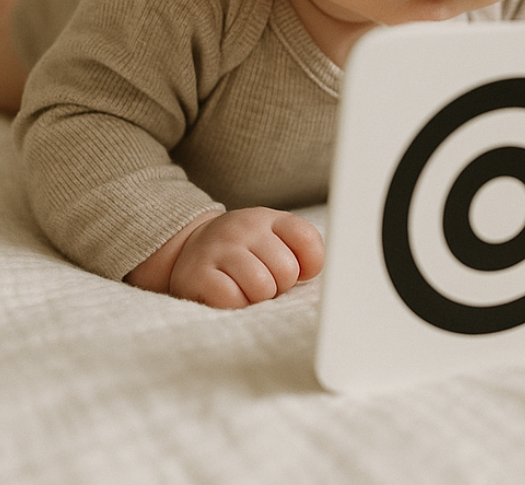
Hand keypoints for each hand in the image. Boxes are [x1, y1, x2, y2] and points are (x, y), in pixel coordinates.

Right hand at [127, 207, 324, 308]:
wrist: (189, 249)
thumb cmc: (245, 253)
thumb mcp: (275, 240)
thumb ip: (304, 252)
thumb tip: (336, 281)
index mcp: (270, 219)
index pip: (308, 240)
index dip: (309, 265)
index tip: (297, 272)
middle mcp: (244, 228)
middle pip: (286, 270)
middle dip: (280, 286)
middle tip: (265, 283)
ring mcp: (219, 248)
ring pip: (261, 287)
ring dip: (258, 298)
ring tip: (246, 290)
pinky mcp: (197, 273)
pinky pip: (231, 299)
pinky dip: (235, 305)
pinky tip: (228, 296)